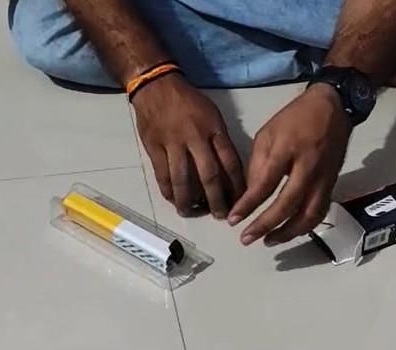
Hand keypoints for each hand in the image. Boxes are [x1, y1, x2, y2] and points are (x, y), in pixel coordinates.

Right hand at [133, 74, 244, 217]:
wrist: (156, 86)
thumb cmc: (189, 102)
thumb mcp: (213, 115)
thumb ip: (221, 141)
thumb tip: (229, 172)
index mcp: (214, 128)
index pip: (230, 161)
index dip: (237, 185)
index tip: (241, 201)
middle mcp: (195, 137)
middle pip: (209, 175)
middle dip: (216, 199)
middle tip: (220, 216)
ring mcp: (173, 143)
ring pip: (182, 180)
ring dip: (188, 201)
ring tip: (192, 213)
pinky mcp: (154, 147)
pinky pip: (162, 175)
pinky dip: (168, 191)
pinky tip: (173, 201)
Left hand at [228, 84, 352, 245]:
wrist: (333, 106)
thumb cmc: (295, 118)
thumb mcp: (267, 133)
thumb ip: (257, 165)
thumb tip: (250, 195)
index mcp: (288, 150)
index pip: (265, 185)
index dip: (248, 205)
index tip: (233, 220)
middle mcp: (308, 167)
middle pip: (287, 205)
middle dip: (265, 226)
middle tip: (247, 238)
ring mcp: (324, 178)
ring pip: (309, 215)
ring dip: (288, 233)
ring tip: (269, 241)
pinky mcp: (332, 184)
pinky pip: (319, 212)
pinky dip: (305, 227)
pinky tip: (290, 232)